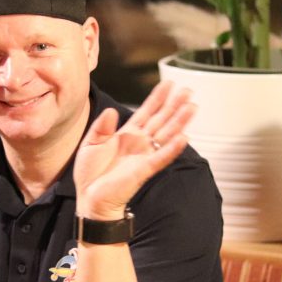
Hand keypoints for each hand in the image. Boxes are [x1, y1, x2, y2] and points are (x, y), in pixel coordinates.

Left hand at [74, 81, 194, 218]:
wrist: (89, 198)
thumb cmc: (90, 174)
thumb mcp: (90, 143)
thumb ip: (101, 127)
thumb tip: (112, 111)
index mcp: (127, 134)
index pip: (146, 111)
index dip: (157, 97)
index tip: (169, 84)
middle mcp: (139, 142)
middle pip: (161, 119)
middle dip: (174, 105)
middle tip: (188, 91)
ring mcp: (144, 155)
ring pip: (166, 135)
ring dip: (180, 121)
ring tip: (192, 107)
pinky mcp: (144, 170)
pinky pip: (161, 157)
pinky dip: (172, 148)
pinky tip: (184, 137)